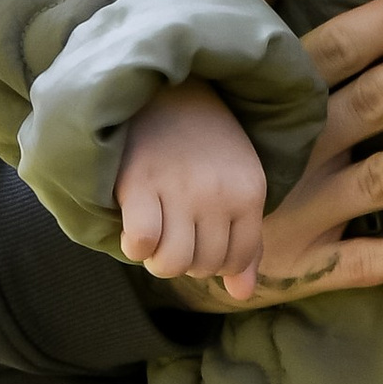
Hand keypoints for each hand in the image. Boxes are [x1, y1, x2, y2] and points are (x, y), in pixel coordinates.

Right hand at [117, 81, 268, 294]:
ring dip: (158, 259)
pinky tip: (133, 227)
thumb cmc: (201, 143)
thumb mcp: (236, 184)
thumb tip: (242, 295)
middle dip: (186, 260)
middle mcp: (218, 193)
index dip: (215, 262)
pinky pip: (141, 242)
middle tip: (173, 232)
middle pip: (204, 265)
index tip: (199, 239)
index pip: (238, 259)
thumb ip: (244, 241)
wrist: (163, 88)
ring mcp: (179, 188)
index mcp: (249, 192)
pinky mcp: (139, 182)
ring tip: (155, 235)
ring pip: (173, 263)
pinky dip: (134, 245)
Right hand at [162, 0, 382, 310]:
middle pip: (370, 106)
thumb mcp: (225, 70)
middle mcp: (292, 151)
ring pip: (376, 182)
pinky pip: (363, 264)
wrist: (166, 234)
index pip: (340, 49)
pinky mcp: (308, 265)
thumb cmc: (217, 135)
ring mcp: (301, 211)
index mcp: (277, 99)